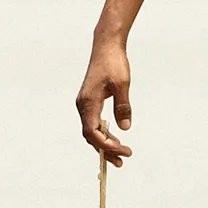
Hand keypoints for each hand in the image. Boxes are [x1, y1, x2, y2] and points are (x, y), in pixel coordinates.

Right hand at [76, 37, 134, 165]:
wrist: (106, 46)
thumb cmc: (114, 63)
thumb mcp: (122, 84)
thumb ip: (123, 106)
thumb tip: (125, 128)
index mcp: (88, 102)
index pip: (92, 132)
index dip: (105, 145)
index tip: (122, 150)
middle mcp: (83, 105)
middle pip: (91, 135)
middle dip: (106, 150)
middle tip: (123, 160)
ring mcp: (85, 104)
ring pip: (92, 131)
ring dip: (105, 143)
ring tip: (121, 154)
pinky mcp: (89, 101)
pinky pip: (93, 123)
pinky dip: (103, 133)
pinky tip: (114, 139)